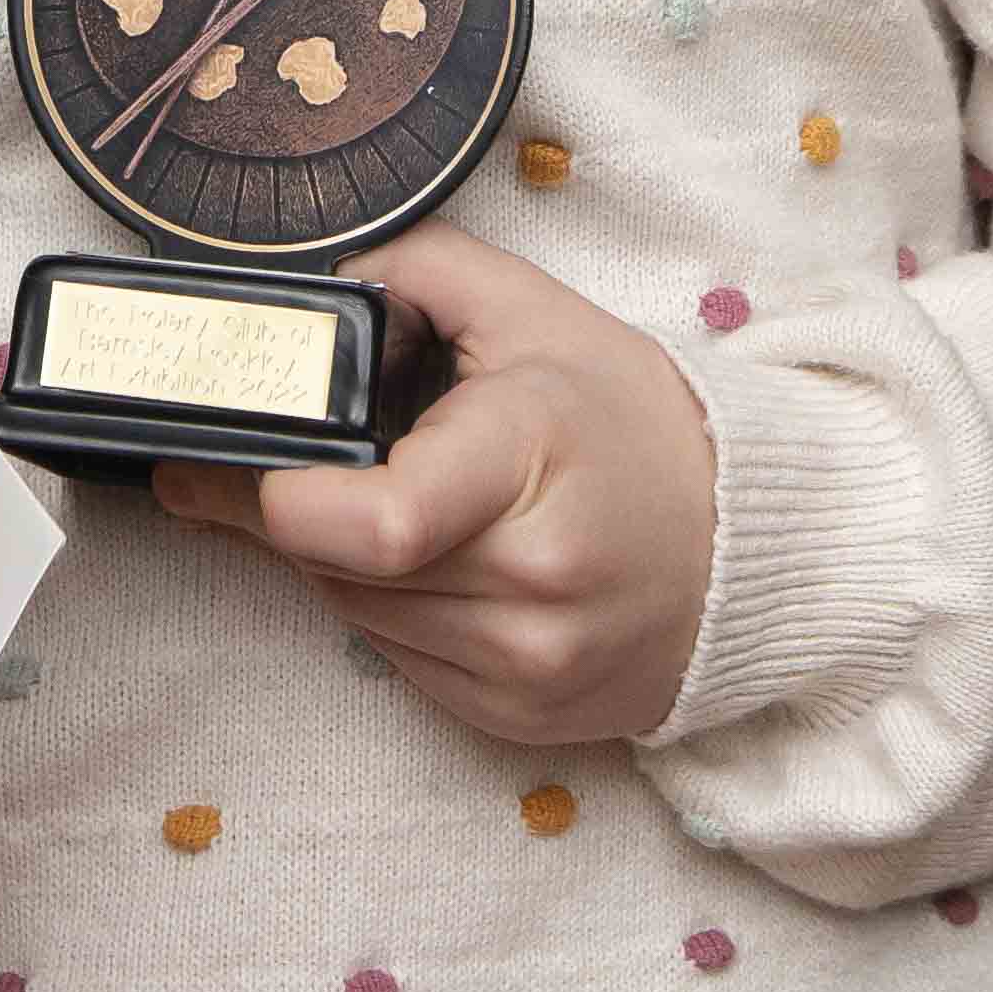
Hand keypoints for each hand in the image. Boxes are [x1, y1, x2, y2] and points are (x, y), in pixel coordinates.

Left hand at [151, 227, 715, 746]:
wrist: (750, 545)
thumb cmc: (636, 422)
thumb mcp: (535, 311)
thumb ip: (418, 273)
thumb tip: (318, 292)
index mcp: (530, 467)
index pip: (378, 522)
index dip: (282, 497)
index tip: (242, 458)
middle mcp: (532, 586)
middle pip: (341, 566)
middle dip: (292, 512)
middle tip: (274, 462)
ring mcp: (528, 666)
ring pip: (357, 616)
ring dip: (339, 563)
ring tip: (372, 502)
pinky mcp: (520, 718)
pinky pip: (400, 663)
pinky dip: (390, 610)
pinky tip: (427, 561)